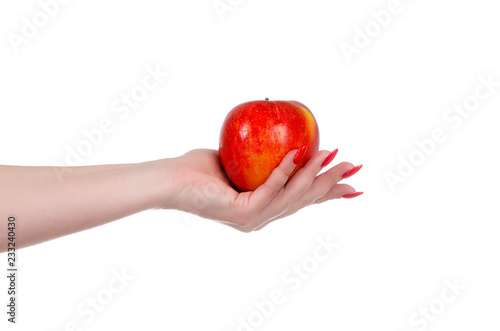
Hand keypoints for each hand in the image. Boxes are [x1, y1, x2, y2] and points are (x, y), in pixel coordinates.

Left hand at [166, 148, 361, 231]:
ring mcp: (253, 220)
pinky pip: (270, 189)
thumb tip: (287, 140)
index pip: (302, 201)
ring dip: (313, 174)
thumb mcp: (241, 162)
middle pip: (304, 201)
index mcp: (263, 208)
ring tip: (330, 153)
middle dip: (331, 183)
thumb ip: (264, 160)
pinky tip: (297, 152)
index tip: (353, 185)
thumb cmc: (200, 168)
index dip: (329, 194)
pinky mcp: (242, 213)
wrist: (170, 180)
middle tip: (352, 165)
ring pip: (292, 197)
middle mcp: (261, 218)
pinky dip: (286, 170)